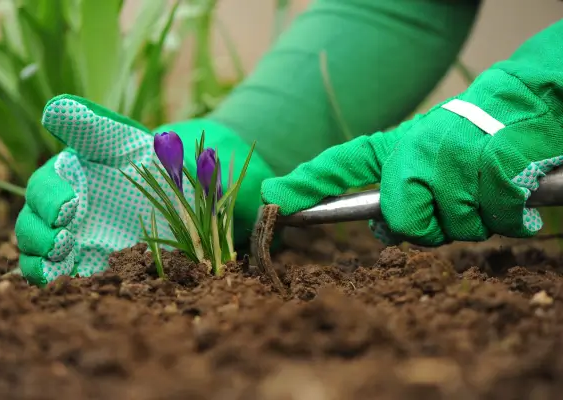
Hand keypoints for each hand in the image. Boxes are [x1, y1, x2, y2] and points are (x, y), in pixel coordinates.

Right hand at [14, 94, 197, 285]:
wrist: (181, 190)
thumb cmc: (146, 156)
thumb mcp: (123, 139)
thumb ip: (91, 126)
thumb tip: (55, 107)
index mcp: (64, 180)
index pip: (42, 190)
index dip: (48, 199)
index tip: (68, 206)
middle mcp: (62, 213)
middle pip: (31, 228)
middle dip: (39, 237)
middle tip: (63, 241)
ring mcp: (76, 241)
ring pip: (42, 259)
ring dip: (44, 265)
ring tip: (61, 266)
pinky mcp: (95, 264)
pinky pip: (73, 279)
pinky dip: (69, 284)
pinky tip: (83, 285)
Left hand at [261, 71, 562, 245]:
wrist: (520, 109)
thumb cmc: (463, 139)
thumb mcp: (420, 158)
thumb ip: (399, 197)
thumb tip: (384, 231)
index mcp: (392, 148)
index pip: (339, 166)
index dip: (305, 185)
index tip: (272, 199)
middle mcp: (413, 155)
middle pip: (406, 227)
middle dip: (429, 226)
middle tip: (451, 196)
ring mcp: (450, 164)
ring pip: (454, 231)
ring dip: (473, 218)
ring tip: (480, 185)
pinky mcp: (491, 174)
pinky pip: (494, 223)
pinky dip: (508, 215)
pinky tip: (508, 189)